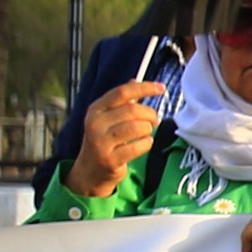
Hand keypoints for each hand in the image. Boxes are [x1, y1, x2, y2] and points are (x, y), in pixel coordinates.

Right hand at [68, 79, 166, 198]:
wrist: (90, 171)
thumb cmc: (104, 140)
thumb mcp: (107, 118)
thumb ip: (121, 102)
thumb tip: (135, 80)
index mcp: (95, 110)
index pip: (122, 92)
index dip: (144, 88)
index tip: (161, 88)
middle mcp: (95, 124)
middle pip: (133, 110)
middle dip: (150, 114)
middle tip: (154, 120)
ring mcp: (100, 142)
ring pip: (138, 127)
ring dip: (149, 129)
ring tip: (147, 132)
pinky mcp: (110, 159)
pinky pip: (139, 146)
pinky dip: (147, 143)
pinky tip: (143, 144)